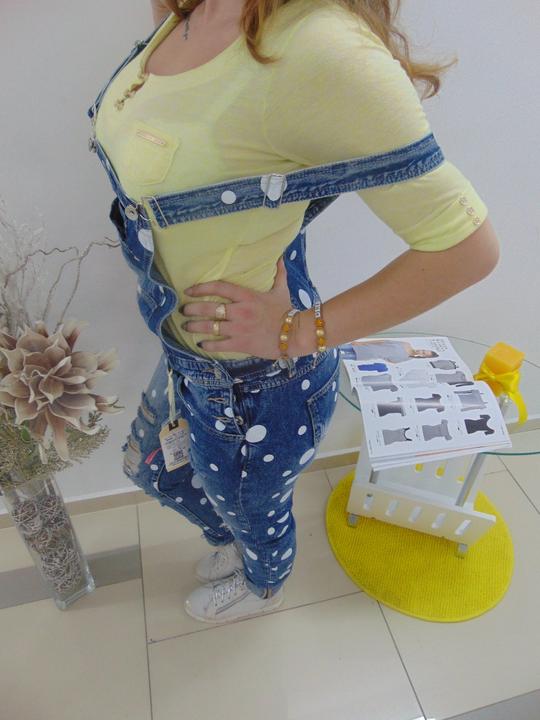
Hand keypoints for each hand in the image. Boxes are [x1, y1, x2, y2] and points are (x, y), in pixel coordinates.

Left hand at [180, 256, 312, 358]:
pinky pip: (219, 345)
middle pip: (209, 308)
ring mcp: (239, 329)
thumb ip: (278, 273)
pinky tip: (200, 344)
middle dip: (192, 309)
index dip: (201, 288)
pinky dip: (207, 345)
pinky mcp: (241, 344)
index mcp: (247, 296)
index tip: (189, 290)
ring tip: (186, 326)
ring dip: (195, 326)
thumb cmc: (287, 312)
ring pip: (210, 327)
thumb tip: (279, 257)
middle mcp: (240, 311)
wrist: (295, 334)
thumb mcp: (281, 290)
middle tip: (183, 310)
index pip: (219, 288)